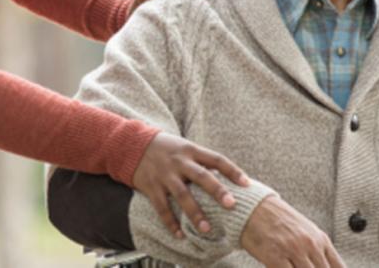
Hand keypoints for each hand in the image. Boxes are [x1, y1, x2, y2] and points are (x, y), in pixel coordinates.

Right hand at [132, 132, 248, 238]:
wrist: (132, 144)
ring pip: (182, 195)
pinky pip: (162, 207)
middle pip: (201, 176)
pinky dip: (170, 222)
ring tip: (207, 229)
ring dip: (195, 213)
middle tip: (231, 205)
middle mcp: (179, 161)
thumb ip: (202, 162)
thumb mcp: (185, 148)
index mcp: (190, 150)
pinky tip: (180, 234)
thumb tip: (227, 179)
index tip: (247, 184)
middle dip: (217, 191)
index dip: (232, 171)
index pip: (216, 159)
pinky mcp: (151, 186)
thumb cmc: (166, 149)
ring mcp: (164, 174)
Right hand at [240, 195, 344, 267]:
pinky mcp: (275, 256)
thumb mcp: (305, 231)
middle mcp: (310, 245)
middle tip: (303, 267)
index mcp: (320, 239)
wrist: (254, 207)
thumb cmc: (278, 219)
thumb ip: (318, 250)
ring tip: (293, 266)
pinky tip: (281, 267)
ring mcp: (293, 250)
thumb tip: (324, 265)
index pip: (338, 267)